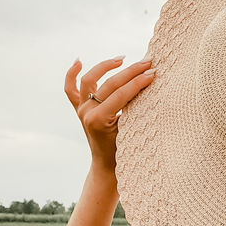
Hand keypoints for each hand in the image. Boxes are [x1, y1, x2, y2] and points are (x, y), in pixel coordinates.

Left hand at [64, 55, 155, 172]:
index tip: (154, 72)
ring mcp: (81, 110)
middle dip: (131, 72)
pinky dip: (71, 74)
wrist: (107, 166)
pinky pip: (71, 89)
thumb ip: (136, 109)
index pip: (121, 94)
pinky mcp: (79, 109)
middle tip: (148, 63)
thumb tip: (148, 84)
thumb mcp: (132, 131)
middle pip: (109, 84)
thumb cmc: (124, 152)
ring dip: (105, 67)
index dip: (138, 82)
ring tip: (122, 59)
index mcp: (99, 120)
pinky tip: (79, 61)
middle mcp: (86, 113)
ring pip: (89, 81)